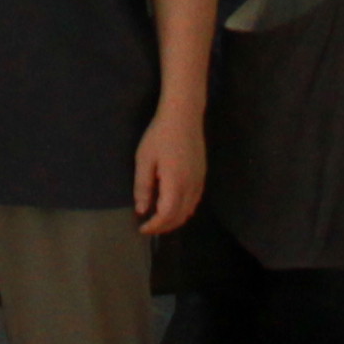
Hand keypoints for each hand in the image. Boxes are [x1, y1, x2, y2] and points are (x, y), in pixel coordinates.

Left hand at [133, 107, 208, 236]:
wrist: (183, 115)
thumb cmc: (160, 135)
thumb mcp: (144, 159)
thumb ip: (143, 187)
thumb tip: (141, 210)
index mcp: (175, 184)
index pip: (166, 216)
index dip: (154, 226)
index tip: (141, 228)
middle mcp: (191, 187)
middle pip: (179, 217)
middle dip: (163, 227)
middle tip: (148, 227)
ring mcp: (199, 181)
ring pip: (189, 211)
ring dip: (174, 220)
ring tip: (158, 219)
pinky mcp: (202, 175)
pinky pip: (194, 201)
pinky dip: (183, 210)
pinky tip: (172, 205)